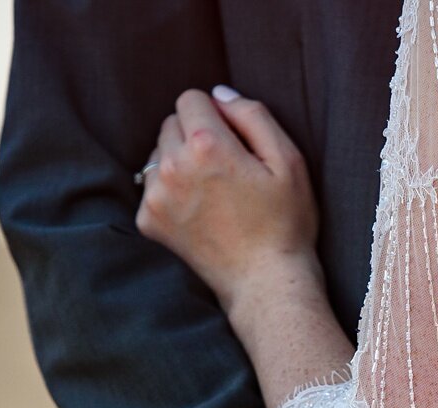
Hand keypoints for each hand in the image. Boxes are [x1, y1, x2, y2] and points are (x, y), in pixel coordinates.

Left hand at [136, 86, 319, 314]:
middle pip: (170, 123)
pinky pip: (152, 186)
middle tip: (228, 170)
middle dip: (195, 136)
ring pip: (158, 154)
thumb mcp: (289, 161)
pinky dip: (171, 192)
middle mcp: (172, 166)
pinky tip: (200, 212)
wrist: (266, 284)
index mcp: (206, 145)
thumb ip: (253, 115)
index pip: (191, 99)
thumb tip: (219, 93)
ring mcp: (155, 195)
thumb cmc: (286, 224)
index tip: (236, 141)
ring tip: (213, 193)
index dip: (217, 115)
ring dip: (180, 163)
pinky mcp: (149, 220)